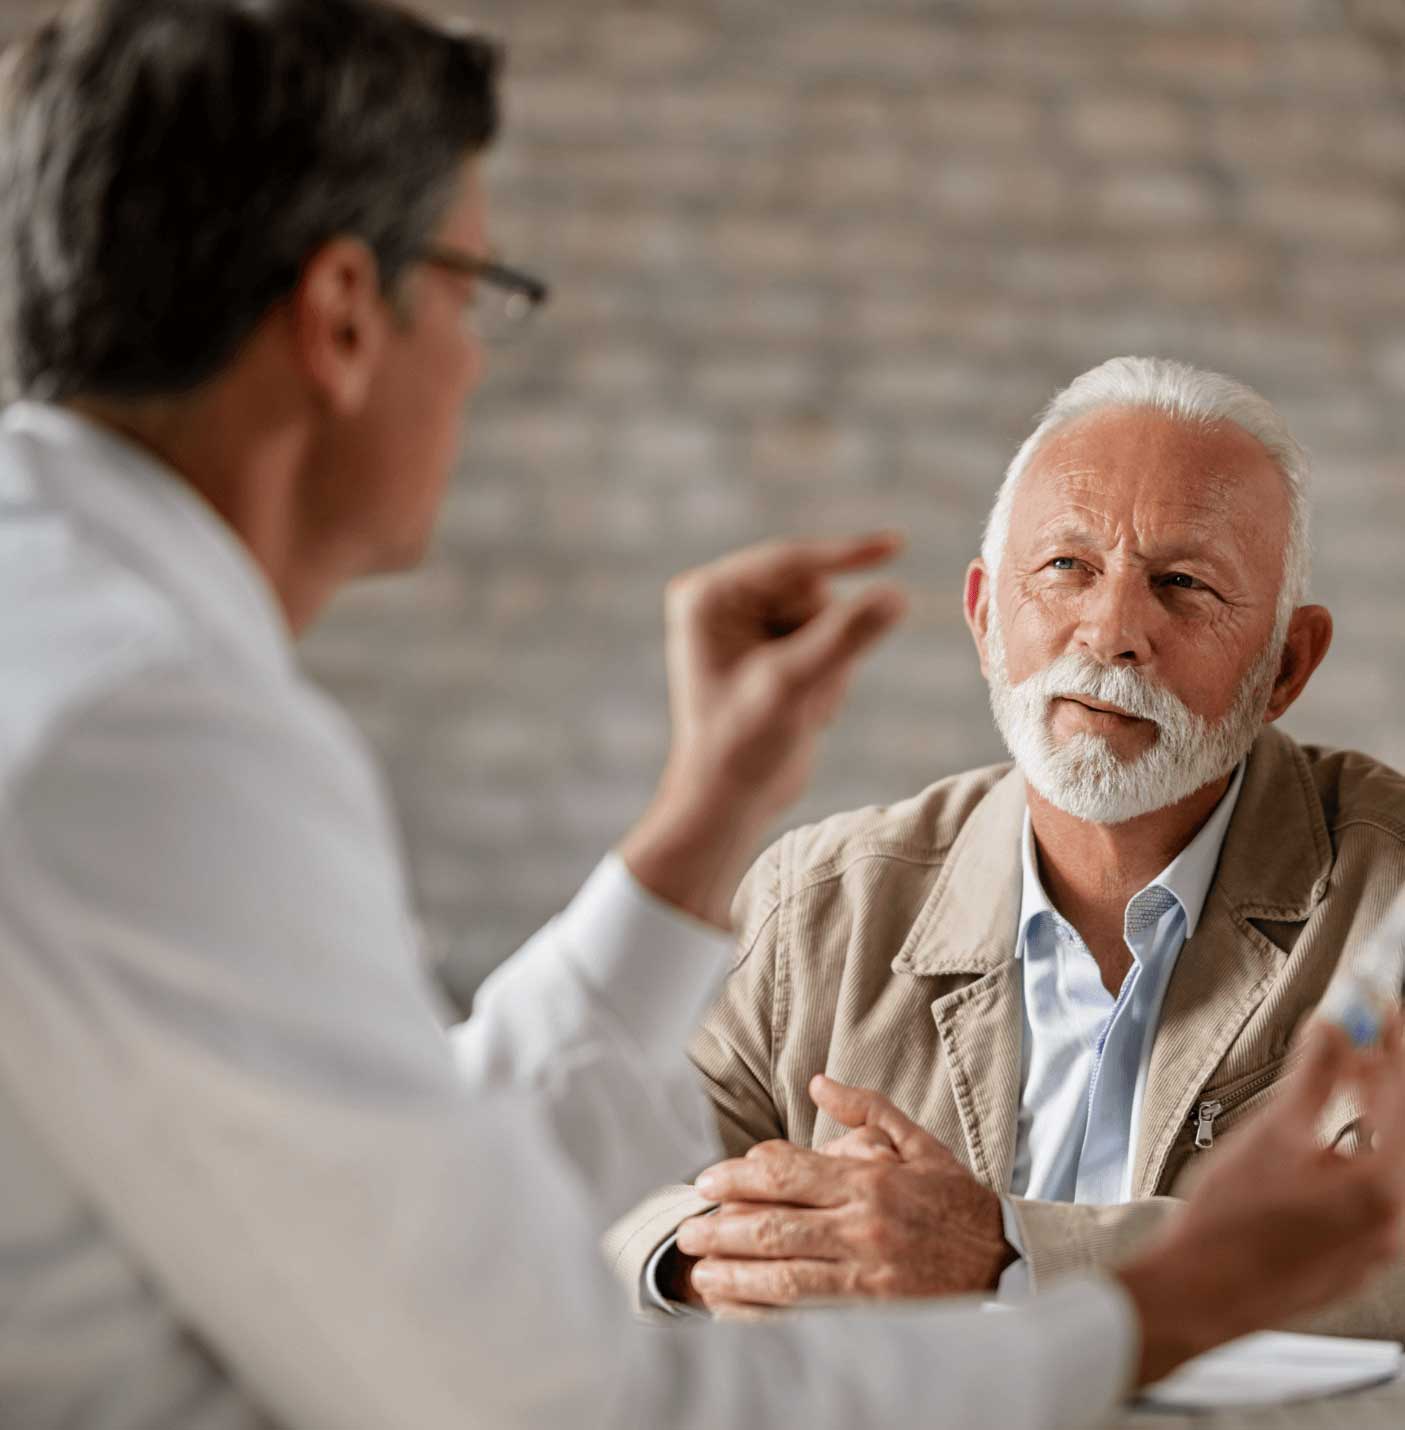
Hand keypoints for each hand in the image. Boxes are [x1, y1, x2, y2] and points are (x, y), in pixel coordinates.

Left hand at [619, 534, 905, 928]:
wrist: (729, 803)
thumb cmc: (742, 748)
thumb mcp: (793, 687)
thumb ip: (844, 639)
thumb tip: (897, 594)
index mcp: (708, 596)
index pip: (790, 563)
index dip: (846, 555)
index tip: (897, 545)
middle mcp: (724, 600)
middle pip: (814, 591)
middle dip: (827, 643)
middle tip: (807, 695)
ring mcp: (749, 623)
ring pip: (830, 617)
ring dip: (832, 665)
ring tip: (802, 708)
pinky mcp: (773, 648)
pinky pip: (831, 639)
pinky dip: (831, 676)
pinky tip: (805, 710)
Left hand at [676, 1075, 1012, 1311]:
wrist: (1008, 1262)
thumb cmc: (955, 1201)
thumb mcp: (918, 1143)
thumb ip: (866, 1109)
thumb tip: (818, 1083)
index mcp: (869, 1180)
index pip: (788, 1174)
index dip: (739, 1177)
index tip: (707, 1181)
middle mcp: (863, 1225)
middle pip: (776, 1225)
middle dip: (723, 1227)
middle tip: (689, 1230)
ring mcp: (867, 1274)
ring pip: (785, 1274)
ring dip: (736, 1274)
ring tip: (701, 1274)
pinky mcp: (874, 1314)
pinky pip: (809, 1315)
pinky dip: (768, 1315)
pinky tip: (739, 1313)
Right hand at [1119, 1013, 1404, 1386]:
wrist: (1199, 1292)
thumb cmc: (1229, 1221)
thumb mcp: (1272, 1133)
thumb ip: (1315, 1077)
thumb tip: (1334, 1029)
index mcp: (1381, 1188)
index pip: (1402, 1096)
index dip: (1394, 1043)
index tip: (1386, 1007)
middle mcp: (1394, 1221)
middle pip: (1403, 1130)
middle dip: (1385, 1077)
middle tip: (1364, 1036)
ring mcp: (1378, 1245)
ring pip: (1390, 1162)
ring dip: (1373, 1114)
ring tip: (1344, 1078)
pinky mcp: (1356, 1258)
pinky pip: (1373, 1192)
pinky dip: (1360, 1152)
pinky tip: (1328, 1134)